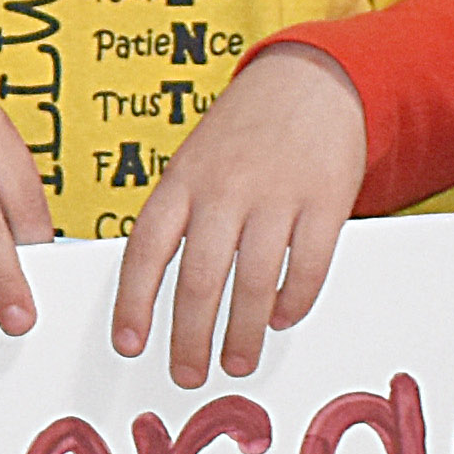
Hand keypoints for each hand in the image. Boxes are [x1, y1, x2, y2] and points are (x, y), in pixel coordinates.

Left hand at [113, 42, 365, 381]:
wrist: (312, 79)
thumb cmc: (243, 130)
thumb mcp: (193, 161)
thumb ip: (178, 216)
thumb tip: (155, 288)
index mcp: (183, 180)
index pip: (146, 248)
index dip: (134, 301)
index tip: (128, 343)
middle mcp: (225, 189)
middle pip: (200, 277)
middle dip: (190, 336)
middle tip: (187, 374)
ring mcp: (276, 195)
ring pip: (254, 280)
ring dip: (242, 331)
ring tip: (236, 362)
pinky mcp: (324, 200)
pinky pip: (307, 264)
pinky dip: (293, 299)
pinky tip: (281, 317)